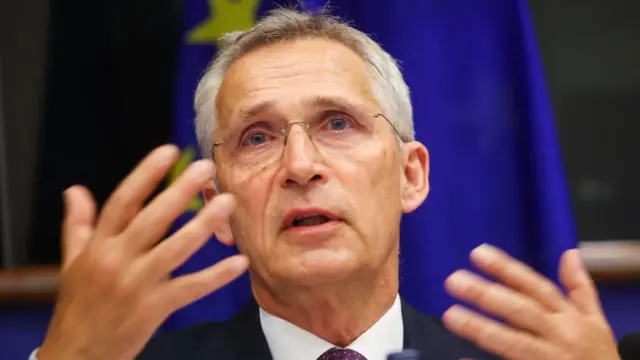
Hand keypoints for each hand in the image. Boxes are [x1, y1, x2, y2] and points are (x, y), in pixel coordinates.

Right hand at [38, 145, 248, 359]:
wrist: (79, 353)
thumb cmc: (80, 304)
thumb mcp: (72, 261)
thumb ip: (78, 224)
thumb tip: (75, 190)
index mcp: (99, 245)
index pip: (123, 201)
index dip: (146, 174)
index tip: (168, 152)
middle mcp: (118, 260)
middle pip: (153, 219)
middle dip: (180, 191)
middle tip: (207, 169)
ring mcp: (138, 284)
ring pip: (176, 249)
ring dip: (204, 225)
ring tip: (228, 203)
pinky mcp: (156, 307)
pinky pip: (192, 287)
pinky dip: (217, 276)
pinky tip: (239, 262)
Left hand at [443, 244, 619, 359]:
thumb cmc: (598, 355)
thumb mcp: (596, 319)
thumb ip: (579, 287)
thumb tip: (569, 253)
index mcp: (569, 317)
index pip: (534, 286)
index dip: (506, 269)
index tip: (477, 252)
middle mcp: (559, 336)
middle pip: (520, 311)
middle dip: (487, 295)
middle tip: (454, 280)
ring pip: (514, 343)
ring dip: (483, 329)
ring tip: (451, 315)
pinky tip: (463, 359)